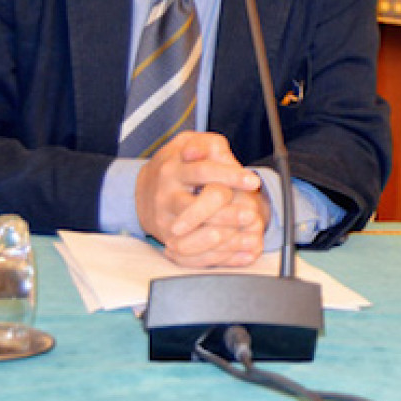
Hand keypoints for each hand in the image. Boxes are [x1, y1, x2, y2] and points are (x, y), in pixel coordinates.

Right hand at [135, 132, 269, 267]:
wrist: (147, 189)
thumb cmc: (179, 164)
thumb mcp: (189, 144)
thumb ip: (204, 144)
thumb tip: (198, 151)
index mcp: (173, 170)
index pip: (202, 172)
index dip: (229, 176)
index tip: (253, 181)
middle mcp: (166, 196)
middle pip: (195, 207)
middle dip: (226, 212)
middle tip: (251, 214)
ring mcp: (165, 221)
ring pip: (192, 234)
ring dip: (224, 238)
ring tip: (250, 239)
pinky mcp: (169, 241)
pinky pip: (193, 254)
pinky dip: (219, 256)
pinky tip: (244, 254)